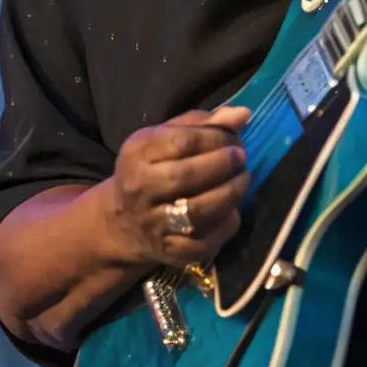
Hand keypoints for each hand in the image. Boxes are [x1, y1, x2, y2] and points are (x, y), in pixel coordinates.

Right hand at [103, 105, 250, 267]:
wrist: (122, 221)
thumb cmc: (153, 168)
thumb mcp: (167, 137)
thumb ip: (204, 123)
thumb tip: (244, 114)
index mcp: (137, 152)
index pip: (182, 141)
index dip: (216, 138)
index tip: (235, 138)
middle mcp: (139, 188)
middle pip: (188, 176)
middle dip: (224, 165)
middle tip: (242, 158)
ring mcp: (151, 223)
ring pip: (198, 211)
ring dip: (231, 193)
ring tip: (243, 179)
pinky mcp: (167, 252)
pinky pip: (203, 243)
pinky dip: (225, 227)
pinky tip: (232, 211)